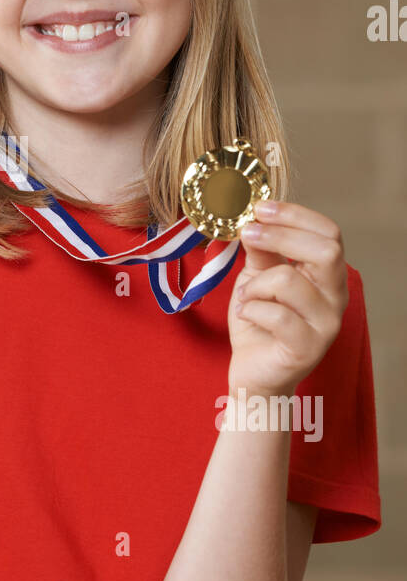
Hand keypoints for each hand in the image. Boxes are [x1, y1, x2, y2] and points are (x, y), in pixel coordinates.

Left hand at [227, 200, 348, 396]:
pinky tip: (245, 315)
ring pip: (290, 281)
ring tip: (245, 297)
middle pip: (326, 250)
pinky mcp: (308, 348)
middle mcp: (336, 297)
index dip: (295, 215)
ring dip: (255, 284)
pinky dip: (251, 309)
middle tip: (247, 233)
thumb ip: (262, 250)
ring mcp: (327, 324)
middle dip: (280, 235)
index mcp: (327, 274)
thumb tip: (255, 218)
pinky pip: (277, 315)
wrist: (254, 373)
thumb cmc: (259, 321)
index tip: (260, 208)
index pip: (329, 233)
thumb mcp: (257, 277)